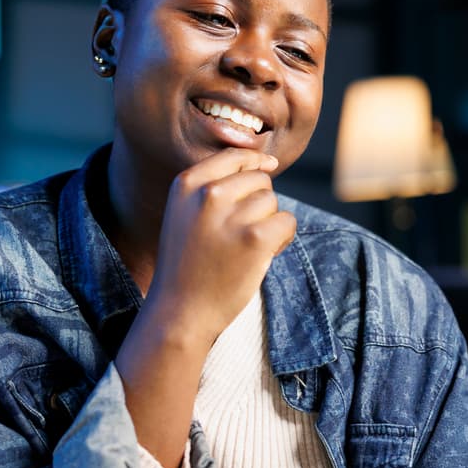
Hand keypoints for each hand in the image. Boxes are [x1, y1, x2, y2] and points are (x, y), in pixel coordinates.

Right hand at [144, 147, 295, 349]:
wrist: (180, 311)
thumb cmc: (188, 263)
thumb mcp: (185, 213)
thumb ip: (215, 186)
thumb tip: (267, 163)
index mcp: (187, 184)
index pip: (235, 156)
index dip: (256, 162)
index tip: (268, 166)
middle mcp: (208, 194)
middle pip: (259, 180)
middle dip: (259, 204)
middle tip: (239, 234)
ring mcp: (231, 216)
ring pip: (273, 202)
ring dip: (268, 224)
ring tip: (245, 248)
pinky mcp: (255, 239)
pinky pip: (287, 222)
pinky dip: (282, 239)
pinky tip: (262, 256)